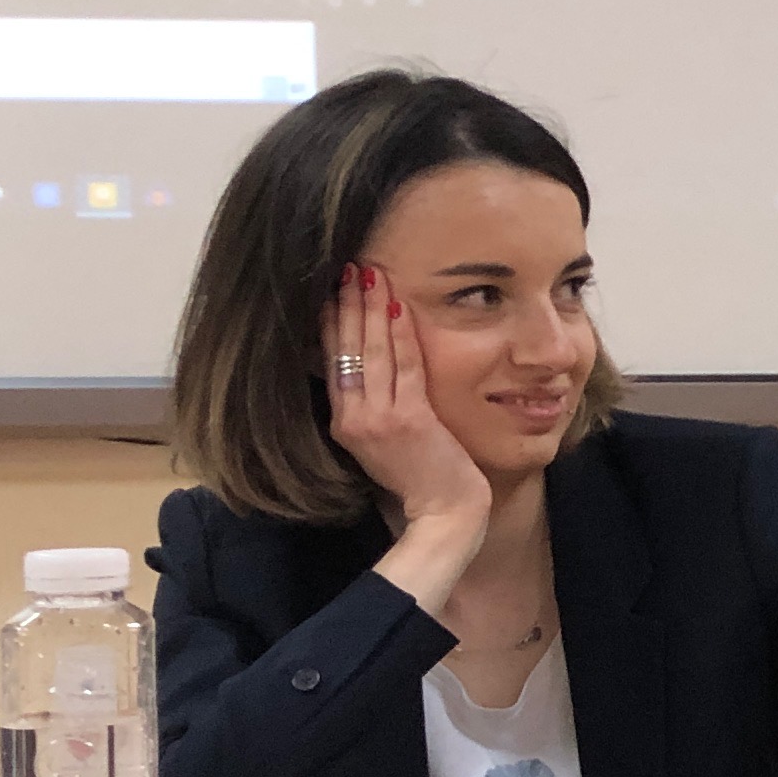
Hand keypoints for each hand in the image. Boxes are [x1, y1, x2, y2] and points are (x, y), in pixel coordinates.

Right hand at [324, 263, 490, 602]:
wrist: (447, 512)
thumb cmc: (423, 474)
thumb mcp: (384, 438)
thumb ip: (371, 402)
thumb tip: (365, 360)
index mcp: (343, 421)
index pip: (331, 358)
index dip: (331, 320)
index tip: (332, 285)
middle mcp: (351, 418)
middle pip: (344, 348)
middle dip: (345, 302)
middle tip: (345, 264)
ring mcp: (377, 419)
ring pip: (370, 350)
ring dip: (369, 306)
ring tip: (366, 271)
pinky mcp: (407, 420)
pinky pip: (403, 365)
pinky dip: (399, 330)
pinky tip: (397, 302)